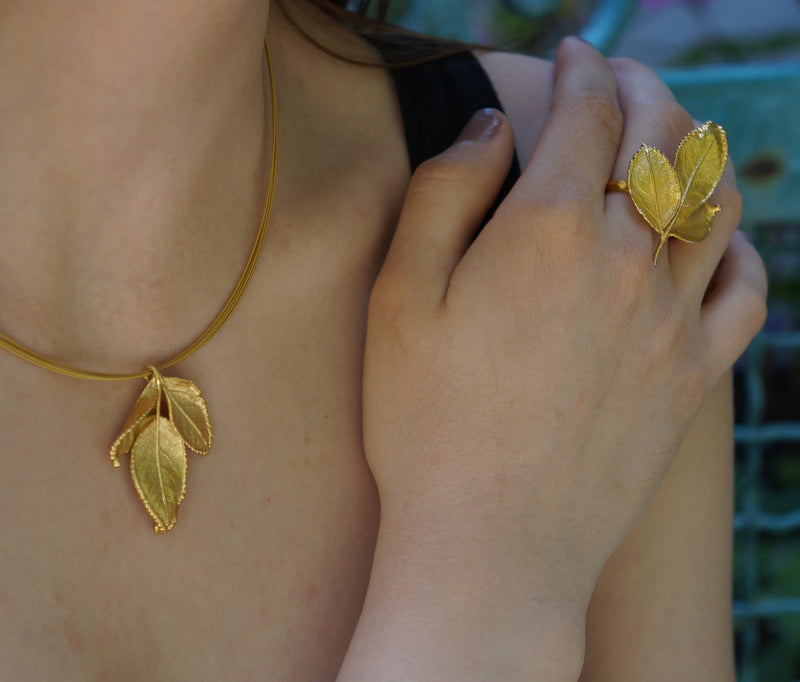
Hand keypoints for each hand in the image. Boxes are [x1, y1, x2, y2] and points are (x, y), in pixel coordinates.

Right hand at [362, 37, 764, 632]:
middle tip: (617, 74)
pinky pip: (747, 290)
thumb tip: (495, 127)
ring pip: (714, 200)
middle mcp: (624, 262)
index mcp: (546, 232)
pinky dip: (740, 245)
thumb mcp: (398, 298)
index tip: (568, 52)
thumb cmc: (424, 424)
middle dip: (642, 88)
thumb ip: (443, 194)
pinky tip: (717, 240)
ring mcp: (672, 321)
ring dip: (698, 149)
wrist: (490, 546)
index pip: (582, 115)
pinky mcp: (696, 377)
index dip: (577, 70)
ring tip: (672, 137)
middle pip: (660, 140)